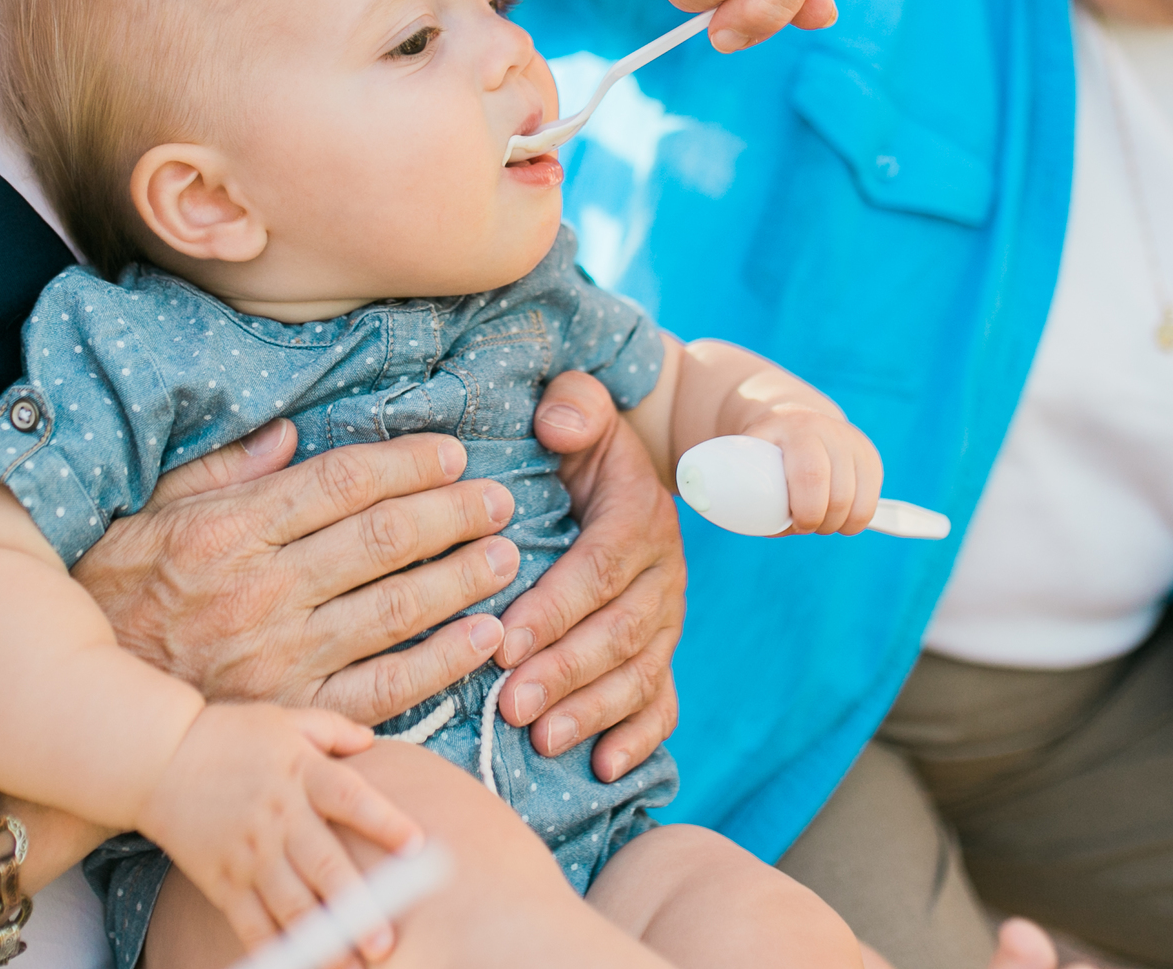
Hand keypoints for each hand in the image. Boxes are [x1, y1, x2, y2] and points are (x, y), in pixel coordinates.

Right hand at [71, 421, 520, 724]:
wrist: (78, 701)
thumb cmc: (112, 594)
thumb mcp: (150, 513)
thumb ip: (223, 471)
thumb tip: (289, 432)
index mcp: (228, 530)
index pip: (341, 484)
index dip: (407, 465)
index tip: (453, 455)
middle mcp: (261, 590)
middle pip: (381, 540)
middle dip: (451, 514)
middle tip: (500, 499)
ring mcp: (281, 657)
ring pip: (395, 608)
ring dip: (460, 578)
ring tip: (504, 555)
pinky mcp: (295, 713)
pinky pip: (385, 687)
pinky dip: (443, 662)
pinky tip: (485, 636)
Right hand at [140, 704, 420, 961]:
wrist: (158, 757)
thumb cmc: (230, 736)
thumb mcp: (284, 720)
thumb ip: (332, 730)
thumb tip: (372, 743)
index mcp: (302, 772)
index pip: (351, 798)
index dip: (385, 821)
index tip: (417, 846)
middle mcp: (279, 815)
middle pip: (324, 866)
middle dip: (357, 907)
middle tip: (386, 941)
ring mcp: (249, 852)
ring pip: (292, 905)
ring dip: (324, 939)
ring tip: (354, 963)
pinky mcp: (222, 879)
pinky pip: (251, 922)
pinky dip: (275, 947)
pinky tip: (300, 962)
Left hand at [496, 371, 687, 780]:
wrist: (623, 470)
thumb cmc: (580, 445)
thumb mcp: (579, 408)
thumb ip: (574, 405)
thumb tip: (557, 422)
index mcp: (639, 514)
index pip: (600, 568)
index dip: (557, 608)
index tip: (506, 641)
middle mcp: (662, 571)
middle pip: (620, 631)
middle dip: (566, 673)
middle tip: (511, 705)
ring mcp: (666, 617)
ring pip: (640, 673)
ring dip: (592, 711)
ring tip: (542, 740)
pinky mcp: (662, 650)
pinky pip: (663, 701)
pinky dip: (639, 737)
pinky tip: (604, 767)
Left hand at [722, 370, 882, 535]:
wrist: (788, 419)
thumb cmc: (758, 454)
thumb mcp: (741, 460)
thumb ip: (739, 488)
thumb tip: (744, 519)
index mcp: (793, 430)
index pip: (812, 476)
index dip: (807, 511)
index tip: (796, 524)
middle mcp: (828, 431)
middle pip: (839, 496)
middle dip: (822, 523)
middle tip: (804, 525)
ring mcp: (852, 442)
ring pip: (859, 504)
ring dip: (838, 524)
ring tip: (818, 519)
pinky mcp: (869, 456)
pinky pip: (871, 503)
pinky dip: (856, 519)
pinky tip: (838, 515)